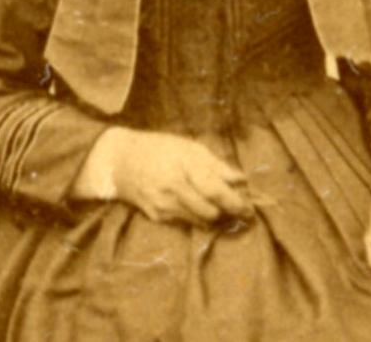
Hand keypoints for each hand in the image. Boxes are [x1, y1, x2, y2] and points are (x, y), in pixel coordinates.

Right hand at [75, 127, 252, 225]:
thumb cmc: (159, 148)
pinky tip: (201, 208)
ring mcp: (163, 206)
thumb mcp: (188, 147)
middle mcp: (173, 189)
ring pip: (200, 221)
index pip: (215, 191)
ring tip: (224, 209)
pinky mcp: (157, 217)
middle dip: (228, 213)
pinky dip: (198, 218)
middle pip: (210, 212)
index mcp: (183, 167)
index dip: (236, 202)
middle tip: (240, 209)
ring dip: (215, 217)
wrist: (120, 161)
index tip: (250, 209)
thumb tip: (240, 179)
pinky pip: (186, 222)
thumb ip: (215, 165)